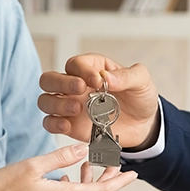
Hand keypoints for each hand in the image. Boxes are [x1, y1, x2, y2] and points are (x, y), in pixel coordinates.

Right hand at [0, 144, 137, 190]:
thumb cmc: (3, 189)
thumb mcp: (32, 166)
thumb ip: (60, 157)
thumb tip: (84, 149)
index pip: (102, 190)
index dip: (120, 182)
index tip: (133, 173)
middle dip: (108, 180)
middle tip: (116, 164)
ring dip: (88, 183)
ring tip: (87, 166)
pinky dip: (73, 190)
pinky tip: (64, 178)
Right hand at [38, 54, 159, 149]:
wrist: (143, 125)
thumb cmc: (139, 98)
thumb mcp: (141, 81)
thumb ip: (126, 76)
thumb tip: (106, 77)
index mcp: (91, 69)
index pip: (74, 64)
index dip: (82, 71)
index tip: (98, 82)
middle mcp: (75, 86)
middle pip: (49, 79)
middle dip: (61, 83)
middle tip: (80, 90)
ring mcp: (70, 106)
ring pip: (45, 101)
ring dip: (57, 104)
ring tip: (78, 109)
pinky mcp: (70, 126)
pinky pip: (50, 123)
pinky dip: (54, 125)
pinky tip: (67, 126)